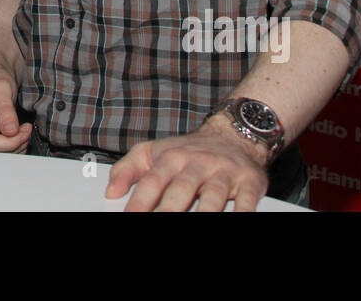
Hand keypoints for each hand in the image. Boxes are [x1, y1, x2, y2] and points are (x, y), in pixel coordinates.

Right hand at [0, 64, 32, 152]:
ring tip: (23, 130)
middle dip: (14, 144)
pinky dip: (13, 148)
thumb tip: (11, 131)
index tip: (25, 130)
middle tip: (26, 129)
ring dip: (15, 147)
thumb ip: (5, 109)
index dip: (9, 142)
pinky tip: (17, 135)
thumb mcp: (2, 88)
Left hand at [104, 116, 269, 211]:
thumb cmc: (189, 151)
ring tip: (196, 224)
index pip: (152, 182)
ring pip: (213, 196)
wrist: (234, 135)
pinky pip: (247, 200)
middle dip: (169, 211)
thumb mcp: (153, 152)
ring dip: (204, 214)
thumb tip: (110, 192)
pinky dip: (242, 212)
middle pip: (181, 190)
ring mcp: (224, 173)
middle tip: (158, 225)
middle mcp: (198, 164)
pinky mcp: (249, 181)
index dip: (140, 202)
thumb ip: (128, 169)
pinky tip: (236, 219)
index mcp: (172, 157)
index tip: (130, 217)